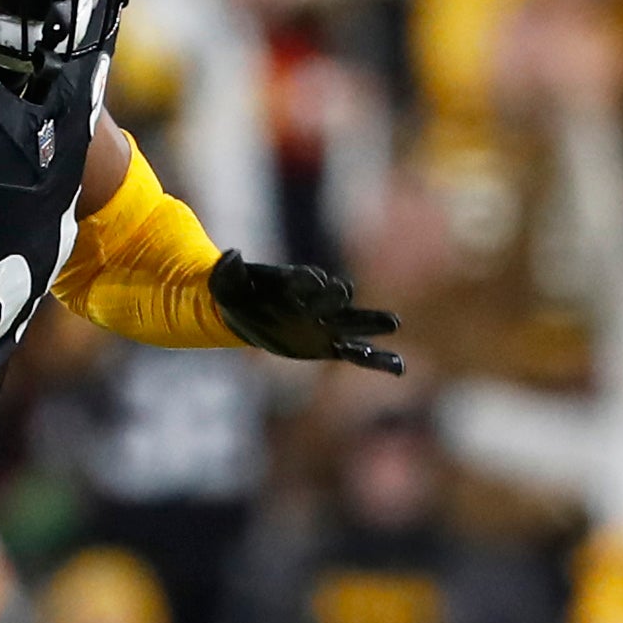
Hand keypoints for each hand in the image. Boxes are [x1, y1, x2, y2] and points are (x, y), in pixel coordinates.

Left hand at [209, 252, 403, 374]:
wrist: (246, 312)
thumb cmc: (235, 293)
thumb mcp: (222, 282)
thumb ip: (226, 269)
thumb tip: (229, 255)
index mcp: (293, 284)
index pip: (305, 280)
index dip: (308, 281)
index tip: (313, 280)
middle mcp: (315, 302)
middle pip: (333, 298)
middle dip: (337, 297)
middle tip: (345, 292)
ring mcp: (326, 324)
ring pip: (354, 323)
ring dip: (371, 323)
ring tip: (393, 323)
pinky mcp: (329, 345)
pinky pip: (357, 354)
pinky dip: (378, 360)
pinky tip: (399, 367)